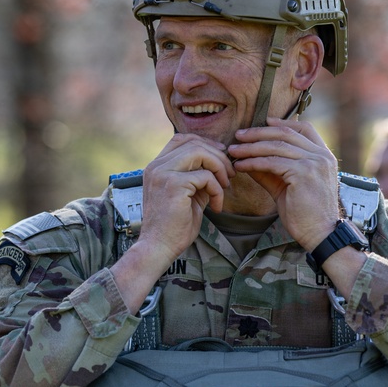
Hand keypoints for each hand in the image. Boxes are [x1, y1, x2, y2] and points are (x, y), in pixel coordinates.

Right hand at [110, 133, 234, 311]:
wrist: (159, 247)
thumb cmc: (174, 225)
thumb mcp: (187, 194)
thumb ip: (198, 176)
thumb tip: (220, 161)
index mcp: (156, 167)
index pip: (181, 139)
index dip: (205, 143)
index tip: (221, 156)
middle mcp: (156, 166)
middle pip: (194, 143)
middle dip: (218, 156)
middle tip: (230, 175)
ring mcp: (163, 173)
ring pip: (200, 152)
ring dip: (219, 168)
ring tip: (225, 187)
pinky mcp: (174, 185)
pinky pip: (206, 176)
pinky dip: (217, 190)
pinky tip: (216, 206)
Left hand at [226, 117, 338, 249]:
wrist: (320, 234)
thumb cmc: (305, 214)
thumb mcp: (287, 186)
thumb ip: (271, 170)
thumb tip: (248, 158)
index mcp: (323, 156)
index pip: (303, 129)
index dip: (282, 122)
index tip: (263, 121)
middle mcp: (321, 156)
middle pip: (285, 134)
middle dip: (258, 133)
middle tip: (238, 135)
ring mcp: (314, 163)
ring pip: (276, 146)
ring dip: (251, 147)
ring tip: (233, 150)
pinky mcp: (303, 174)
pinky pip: (272, 162)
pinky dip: (253, 162)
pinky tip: (241, 165)